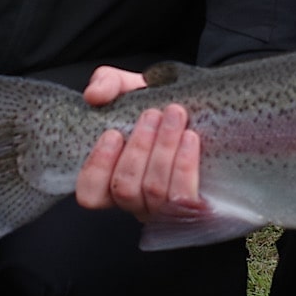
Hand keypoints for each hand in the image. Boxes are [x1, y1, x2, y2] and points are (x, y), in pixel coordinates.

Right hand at [76, 66, 202, 220]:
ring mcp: (164, 210)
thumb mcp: (129, 89)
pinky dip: (184, 165)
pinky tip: (190, 138)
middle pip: (125, 189)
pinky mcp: (194, 209)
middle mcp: (137, 202)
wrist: (204, 112)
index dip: (98, 168)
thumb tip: (94, 95)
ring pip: (155, 191)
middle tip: (152, 114)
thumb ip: (106, 84)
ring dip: (163, 150)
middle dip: (139, 149)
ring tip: (174, 116)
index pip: (91, 195)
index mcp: (113, 181)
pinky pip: (184, 197)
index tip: (113, 134)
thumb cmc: (161, 107)